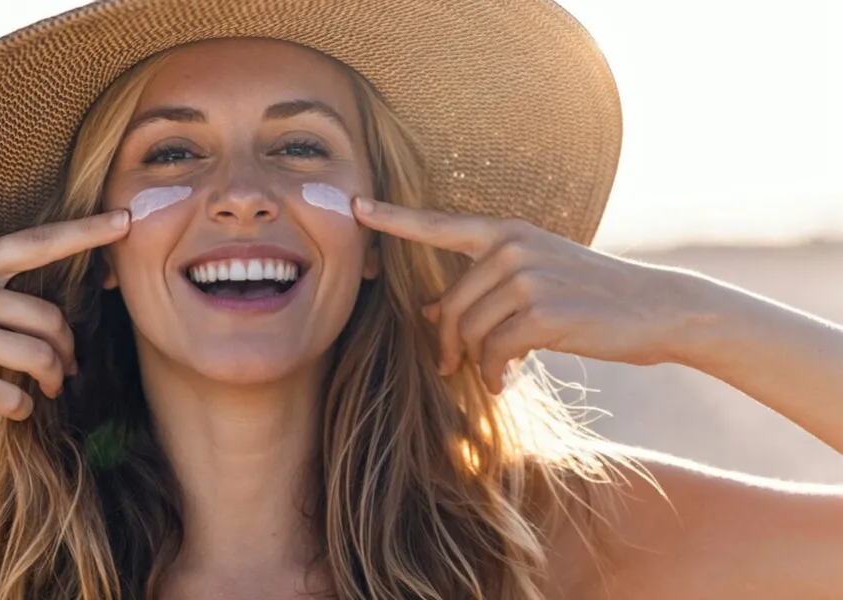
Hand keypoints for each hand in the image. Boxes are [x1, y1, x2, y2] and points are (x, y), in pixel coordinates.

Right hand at [0, 210, 130, 419]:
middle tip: (67, 368)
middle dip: (68, 349)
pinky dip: (21, 407)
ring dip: (52, 381)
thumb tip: (27, 313)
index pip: (41, 240)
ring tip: (47, 390)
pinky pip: (10, 397)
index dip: (89, 231)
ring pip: (38, 360)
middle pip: (52, 321)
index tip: (127, 220)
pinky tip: (13, 409)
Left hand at [354, 197, 707, 393]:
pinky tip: (506, 382)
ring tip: (493, 374)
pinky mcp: (542, 312)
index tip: (355, 207)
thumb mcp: (534, 282)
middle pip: (451, 306)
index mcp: (505, 232)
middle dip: (449, 343)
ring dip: (475, 362)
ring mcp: (527, 276)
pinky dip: (494, 373)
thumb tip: (432, 311)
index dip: (393, 218)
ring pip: (470, 331)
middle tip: (452, 368)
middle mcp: (511, 247)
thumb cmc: (590, 297)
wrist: (657, 308)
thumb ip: (483, 289)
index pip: (438, 225)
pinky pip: (494, 352)